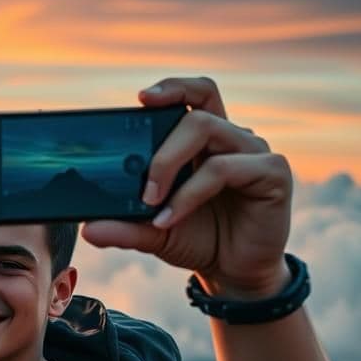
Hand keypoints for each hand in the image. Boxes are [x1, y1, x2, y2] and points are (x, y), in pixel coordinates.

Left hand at [80, 77, 292, 298]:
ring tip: (151, 204)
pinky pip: (224, 168)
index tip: (142, 98)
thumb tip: (87, 229)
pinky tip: (171, 217)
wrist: (234, 272)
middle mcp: (232, 139)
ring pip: (208, 130)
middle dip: (160, 147)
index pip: (193, 96)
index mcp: (205, 141)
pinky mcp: (273, 173)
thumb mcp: (152, 233)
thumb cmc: (197, 240)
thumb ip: (123, 226)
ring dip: (169, 165)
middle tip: (141, 185)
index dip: (172, 88)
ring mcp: (255, 153)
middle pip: (196, 112)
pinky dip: (190, 192)